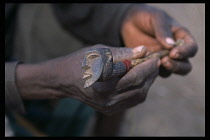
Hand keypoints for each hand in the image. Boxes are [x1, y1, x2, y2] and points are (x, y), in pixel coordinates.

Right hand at [16, 45, 159, 114]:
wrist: (65, 79)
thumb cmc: (80, 61)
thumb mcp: (99, 51)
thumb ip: (122, 53)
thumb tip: (143, 51)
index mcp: (101, 82)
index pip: (133, 76)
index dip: (147, 65)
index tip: (154, 56)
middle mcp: (105, 98)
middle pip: (138, 87)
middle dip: (150, 73)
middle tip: (154, 62)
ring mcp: (108, 106)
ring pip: (139, 96)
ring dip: (147, 82)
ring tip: (149, 69)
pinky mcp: (109, 109)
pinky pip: (132, 100)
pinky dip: (140, 89)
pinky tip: (140, 79)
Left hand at [121, 4, 197, 76]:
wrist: (129, 23)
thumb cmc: (146, 17)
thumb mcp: (156, 18)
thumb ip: (163, 30)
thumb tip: (172, 45)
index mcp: (180, 37)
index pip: (191, 48)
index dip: (185, 52)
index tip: (173, 53)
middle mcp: (174, 51)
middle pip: (185, 66)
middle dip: (177, 66)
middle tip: (164, 61)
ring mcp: (162, 59)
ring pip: (170, 71)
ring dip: (164, 70)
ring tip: (154, 63)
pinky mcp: (151, 64)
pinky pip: (154, 72)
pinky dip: (151, 71)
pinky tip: (143, 65)